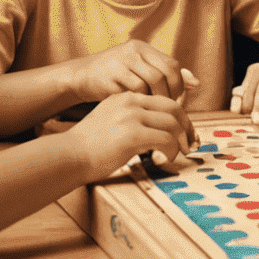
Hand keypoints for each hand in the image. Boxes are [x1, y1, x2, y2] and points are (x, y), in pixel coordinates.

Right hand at [70, 91, 194, 183]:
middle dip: (187, 128)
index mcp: (127, 97)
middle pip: (174, 108)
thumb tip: (156, 133)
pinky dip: (170, 151)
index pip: (164, 100)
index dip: (180, 118)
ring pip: (172, 123)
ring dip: (179, 142)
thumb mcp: (111, 122)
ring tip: (173, 156)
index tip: (186, 134)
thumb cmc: (89, 146)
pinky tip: (161, 160)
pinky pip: (165, 139)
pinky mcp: (132, 133)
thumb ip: (132, 120)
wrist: (68, 155)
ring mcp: (132, 116)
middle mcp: (131, 102)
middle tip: (190, 146)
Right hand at [72, 42, 196, 103]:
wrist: (78, 79)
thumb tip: (195, 83)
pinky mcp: (109, 77)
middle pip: (164, 71)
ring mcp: (121, 62)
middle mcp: (133, 51)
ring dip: (156, 101)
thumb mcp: (137, 71)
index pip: (172, 64)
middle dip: (170, 94)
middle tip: (168, 112)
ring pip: (151, 81)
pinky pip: (133, 91)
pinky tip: (138, 115)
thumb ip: (163, 75)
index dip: (179, 85)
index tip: (176, 103)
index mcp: (142, 48)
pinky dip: (140, 105)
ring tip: (154, 115)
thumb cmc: (113, 79)